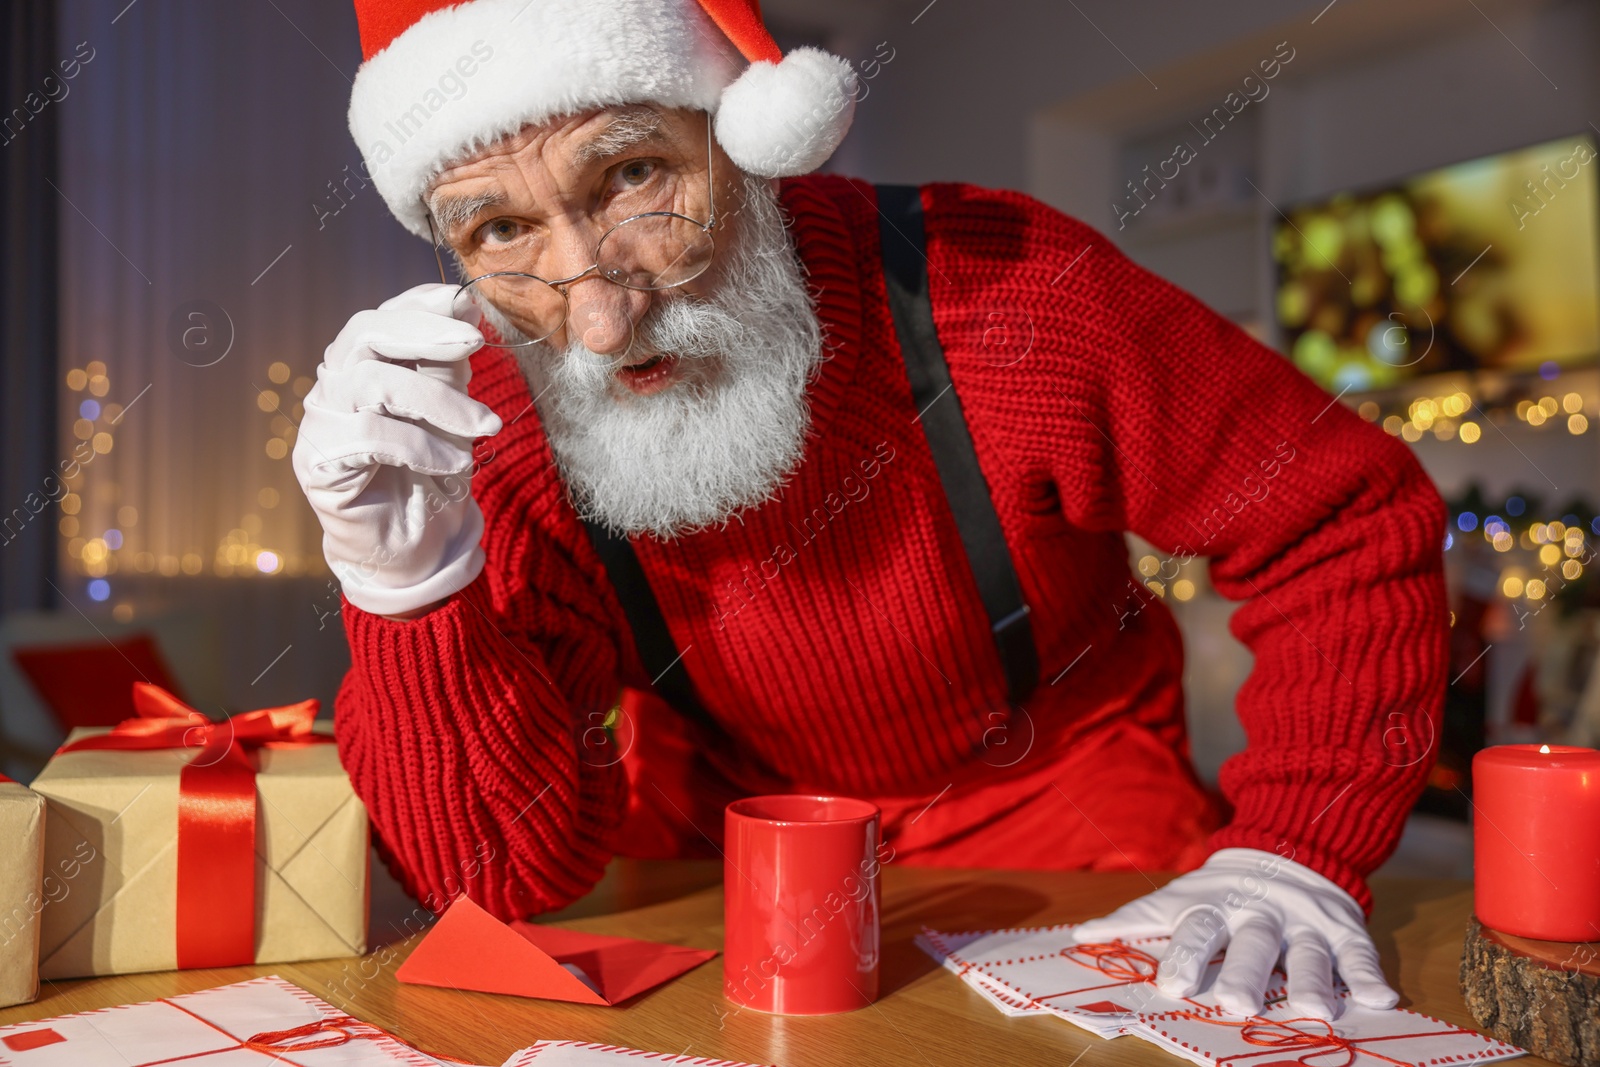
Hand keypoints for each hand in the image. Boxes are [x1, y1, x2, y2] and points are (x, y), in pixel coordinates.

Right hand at [292, 283, 501, 617]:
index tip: (463, 300)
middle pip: (365, 334)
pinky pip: (369, 437)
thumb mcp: (451, 411)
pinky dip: (421, 446)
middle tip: (475, 342)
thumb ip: (448, 367)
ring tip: (485, 427)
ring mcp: (320, 421)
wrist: (414, 544)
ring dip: (438, 402)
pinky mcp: (317, 462)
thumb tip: (464, 310)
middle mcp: (335, 385)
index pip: (382, 316)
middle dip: (424, 332)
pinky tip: (455, 463)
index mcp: (364, 364)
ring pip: (371, 384)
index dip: (418, 301)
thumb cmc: (432, 472)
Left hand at [1069, 847, 1397, 1018]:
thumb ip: (1134, 920)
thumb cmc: (1218, 892)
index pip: (1196, 932)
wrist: (1286, 847)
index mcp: (1214, 907)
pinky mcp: (1343, 928)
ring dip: (1312, 981)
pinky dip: (1368, 973)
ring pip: (1308, 952)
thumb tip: (1080, 936)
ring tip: (1315, 1009)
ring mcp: (1303, 921)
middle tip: (1238, 1004)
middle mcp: (1259, 914)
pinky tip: (1379, 998)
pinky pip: (1358, 952)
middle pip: (1252, 946)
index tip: (1174, 987)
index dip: (1186, 958)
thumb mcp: (1177, 898)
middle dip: (1245, 975)